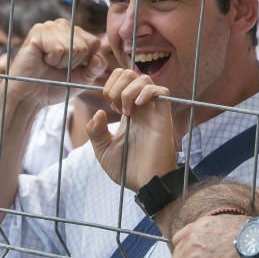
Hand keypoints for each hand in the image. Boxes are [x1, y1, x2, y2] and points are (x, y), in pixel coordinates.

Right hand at [7, 19, 106, 103]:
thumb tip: (98, 58)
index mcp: (75, 33)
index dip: (85, 62)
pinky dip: (52, 60)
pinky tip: (42, 60)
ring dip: (61, 63)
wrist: (30, 96)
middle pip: (85, 46)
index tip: (71, 68)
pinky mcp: (38, 31)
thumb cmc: (55, 85)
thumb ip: (96, 68)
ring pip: (72, 47)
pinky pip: (59, 49)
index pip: (95, 43)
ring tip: (49, 63)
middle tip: (56, 66)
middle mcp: (63, 26)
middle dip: (73, 63)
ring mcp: (50, 26)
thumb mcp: (82, 78)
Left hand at [86, 68, 174, 190]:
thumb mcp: (102, 150)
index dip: (110, 86)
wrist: (145, 184)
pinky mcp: (163, 117)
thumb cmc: (127, 170)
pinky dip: (146, 93)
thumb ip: (95, 131)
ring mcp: (153, 111)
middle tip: (115, 106)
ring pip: (145, 79)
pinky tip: (136, 107)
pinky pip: (162, 91)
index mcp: (128, 111)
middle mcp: (141, 108)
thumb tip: (99, 112)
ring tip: (125, 111)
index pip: (121, 80)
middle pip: (132, 73)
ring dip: (128, 90)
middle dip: (117, 84)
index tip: (109, 107)